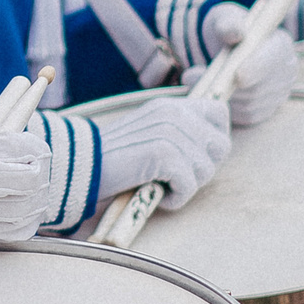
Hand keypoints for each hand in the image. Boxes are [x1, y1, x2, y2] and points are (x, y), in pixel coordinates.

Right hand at [91, 96, 231, 208]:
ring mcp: (170, 132)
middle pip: (220, 145)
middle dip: (203, 167)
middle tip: (175, 175)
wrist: (83, 167)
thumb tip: (214, 145)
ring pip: (206, 169)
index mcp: (172, 105)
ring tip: (160, 183)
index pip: (219, 111)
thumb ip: (180, 133)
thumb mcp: (152, 135)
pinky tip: (156, 193)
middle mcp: (174, 113)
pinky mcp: (163, 154)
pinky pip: (189, 185)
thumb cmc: (118, 160)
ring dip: (186, 185)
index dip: (215, 137)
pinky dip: (175, 198)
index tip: (195, 155)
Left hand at [185, 3, 298, 124]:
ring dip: (219, 96)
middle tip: (192, 76)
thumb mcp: (224, 21)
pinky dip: (222, 107)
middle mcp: (285, 72)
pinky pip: (243, 116)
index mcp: (281, 45)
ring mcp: (277, 94)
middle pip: (260, 86)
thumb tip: (238, 31)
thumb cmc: (227, 32)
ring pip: (248, 103)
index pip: (274, 58)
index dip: (258, 68)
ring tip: (191, 83)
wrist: (226, 50)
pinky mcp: (263, 111)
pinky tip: (204, 95)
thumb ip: (230, 24)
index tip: (238, 75)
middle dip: (227, 85)